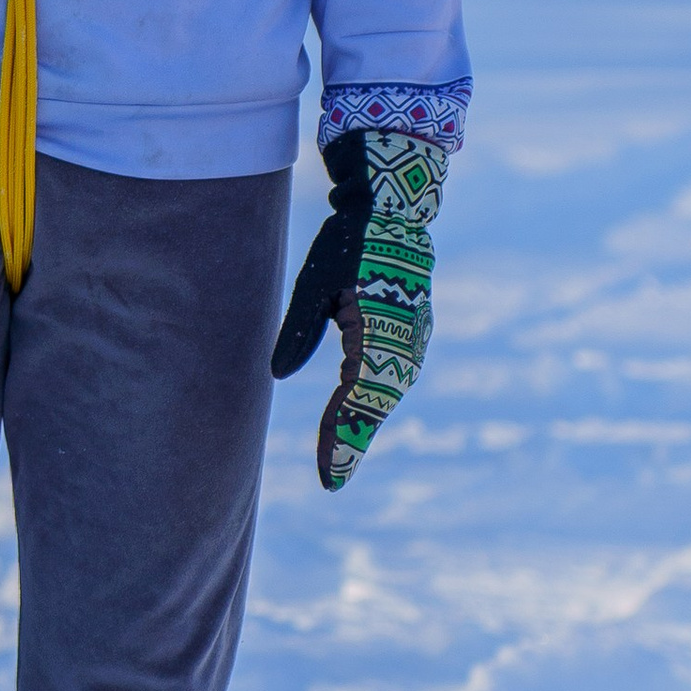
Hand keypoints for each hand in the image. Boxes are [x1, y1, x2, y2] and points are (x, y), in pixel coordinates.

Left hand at [271, 126, 445, 489]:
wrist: (394, 211)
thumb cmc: (349, 243)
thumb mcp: (315, 283)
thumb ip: (298, 330)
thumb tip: (278, 375)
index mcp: (378, 330)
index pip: (358, 398)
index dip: (341, 438)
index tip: (328, 477)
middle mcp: (403, 341)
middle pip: (378, 404)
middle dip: (354, 441)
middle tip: (332, 480)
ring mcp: (412, 336)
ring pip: (389, 392)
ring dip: (366, 423)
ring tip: (340, 457)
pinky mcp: (412, 329)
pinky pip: (395, 374)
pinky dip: (376, 399)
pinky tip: (357, 414)